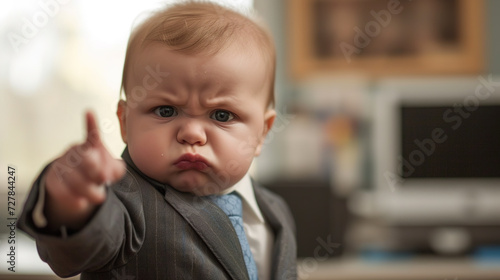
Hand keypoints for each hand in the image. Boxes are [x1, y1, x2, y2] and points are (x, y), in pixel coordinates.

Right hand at [44, 111, 124, 228]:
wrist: (76, 185)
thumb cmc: (98, 172)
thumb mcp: (112, 170)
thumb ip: (117, 169)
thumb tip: (109, 174)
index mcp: (90, 146)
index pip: (91, 134)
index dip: (91, 124)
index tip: (89, 112)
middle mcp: (74, 152)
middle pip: (83, 158)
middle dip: (94, 168)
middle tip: (104, 178)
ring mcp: (61, 164)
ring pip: (73, 177)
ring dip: (88, 189)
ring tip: (101, 197)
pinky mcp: (52, 179)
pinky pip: (60, 189)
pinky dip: (71, 198)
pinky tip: (81, 203)